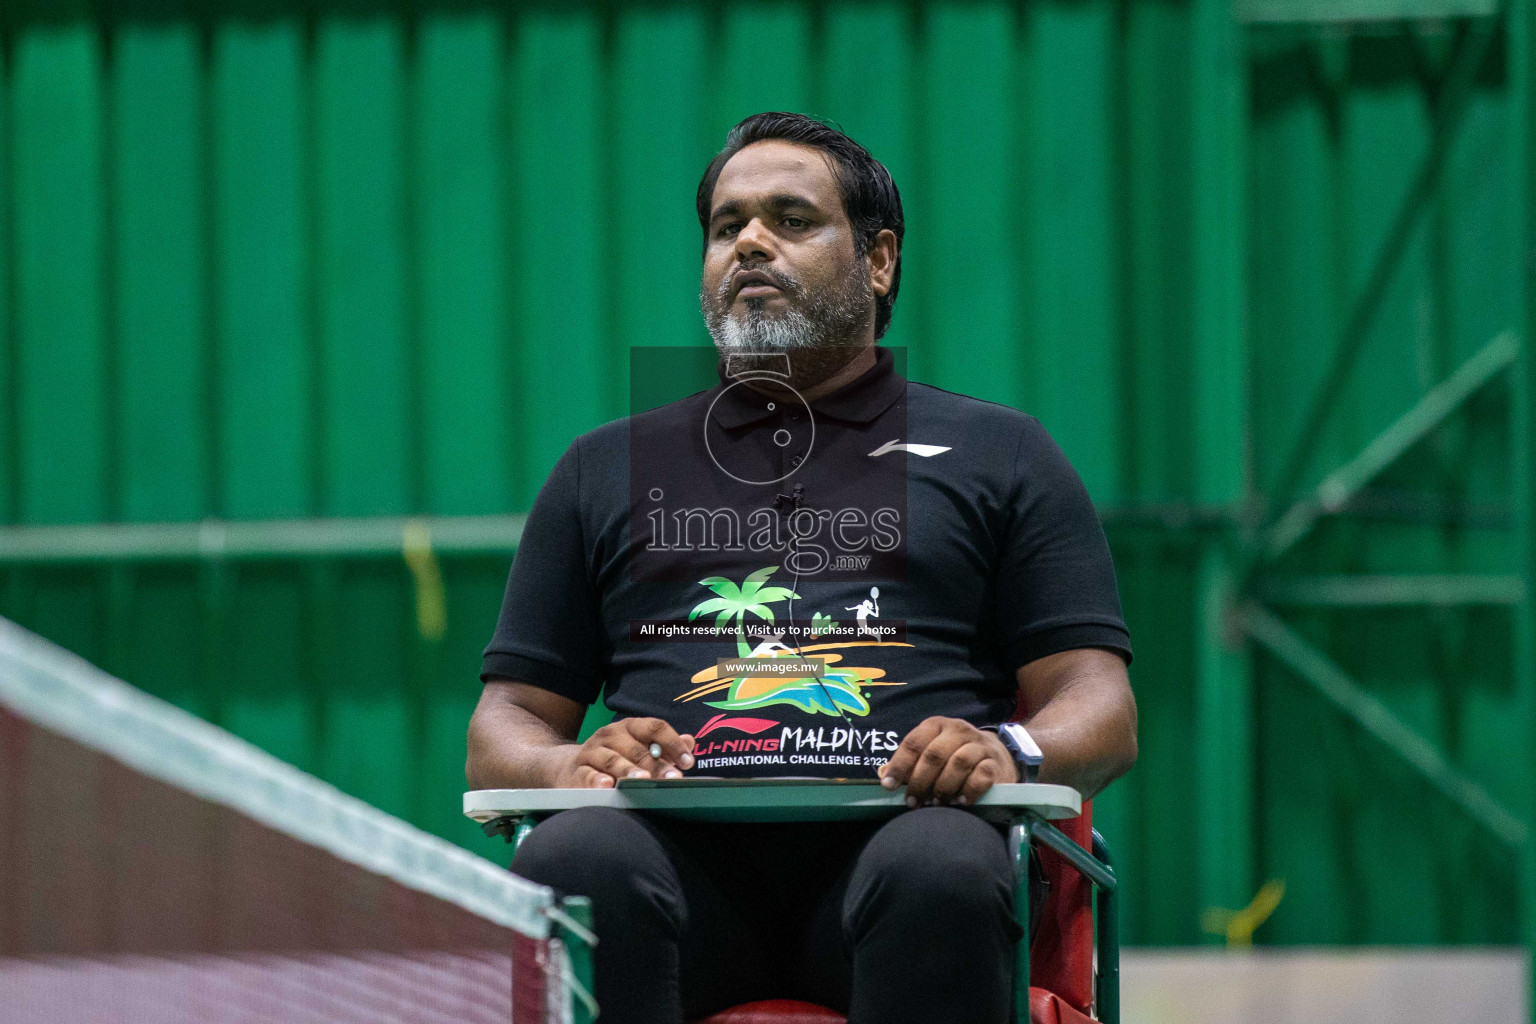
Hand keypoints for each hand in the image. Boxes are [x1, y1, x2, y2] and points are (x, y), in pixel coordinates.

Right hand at [553, 718, 695, 788]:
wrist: (571, 767)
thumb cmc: (615, 758)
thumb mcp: (638, 747)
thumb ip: (664, 746)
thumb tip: (690, 741)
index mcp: (630, 728)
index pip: (654, 728)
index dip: (673, 743)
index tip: (688, 762)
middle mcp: (611, 735)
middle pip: (637, 749)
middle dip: (656, 765)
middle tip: (672, 779)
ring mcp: (592, 751)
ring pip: (612, 760)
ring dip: (628, 770)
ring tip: (642, 780)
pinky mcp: (577, 770)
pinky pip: (588, 774)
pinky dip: (597, 780)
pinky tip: (608, 786)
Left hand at [877, 716, 1017, 807]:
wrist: (997, 756)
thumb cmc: (955, 756)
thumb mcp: (931, 752)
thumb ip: (909, 763)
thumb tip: (883, 775)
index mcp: (936, 726)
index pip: (914, 742)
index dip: (899, 765)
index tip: (888, 786)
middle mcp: (958, 731)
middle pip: (934, 754)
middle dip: (920, 781)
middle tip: (912, 802)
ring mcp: (978, 745)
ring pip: (958, 763)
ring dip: (943, 786)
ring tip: (935, 804)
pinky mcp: (994, 763)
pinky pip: (981, 775)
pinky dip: (969, 790)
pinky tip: (960, 802)